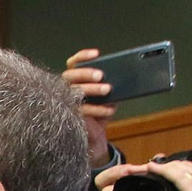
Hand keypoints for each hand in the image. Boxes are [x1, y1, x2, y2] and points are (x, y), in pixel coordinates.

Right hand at [64, 48, 115, 166]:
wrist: (96, 136)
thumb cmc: (100, 111)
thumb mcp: (109, 96)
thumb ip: (112, 85)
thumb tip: (124, 77)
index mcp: (76, 79)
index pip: (74, 63)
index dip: (83, 57)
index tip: (97, 54)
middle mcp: (68, 89)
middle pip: (70, 75)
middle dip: (85, 73)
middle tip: (101, 75)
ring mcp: (67, 103)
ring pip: (74, 91)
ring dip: (92, 89)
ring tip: (108, 89)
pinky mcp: (70, 116)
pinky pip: (82, 110)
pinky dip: (97, 109)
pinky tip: (110, 109)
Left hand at [143, 158, 191, 190]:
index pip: (190, 170)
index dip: (171, 168)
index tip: (154, 171)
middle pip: (184, 165)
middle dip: (163, 165)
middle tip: (143, 168)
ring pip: (180, 167)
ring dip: (160, 166)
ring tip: (143, 168)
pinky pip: (178, 176)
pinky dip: (162, 171)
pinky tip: (150, 170)